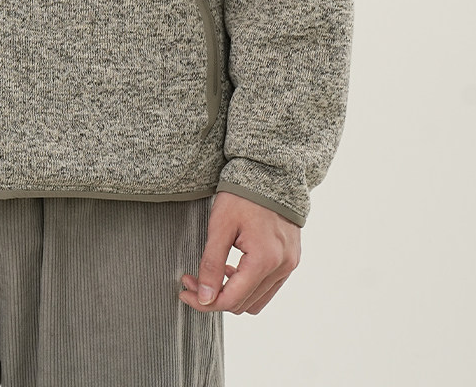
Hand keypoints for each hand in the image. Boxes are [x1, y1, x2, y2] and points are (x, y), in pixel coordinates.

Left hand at [179, 192, 300, 314]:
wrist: (270, 171)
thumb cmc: (243, 194)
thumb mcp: (220, 226)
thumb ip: (212, 264)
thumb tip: (204, 298)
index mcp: (265, 259)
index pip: (231, 300)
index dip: (204, 302)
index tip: (184, 291)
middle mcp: (282, 267)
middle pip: (244, 304)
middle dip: (214, 297)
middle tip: (192, 280)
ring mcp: (289, 264)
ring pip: (257, 300)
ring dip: (233, 294)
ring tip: (214, 275)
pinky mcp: (291, 258)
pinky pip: (269, 286)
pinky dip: (248, 285)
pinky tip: (232, 268)